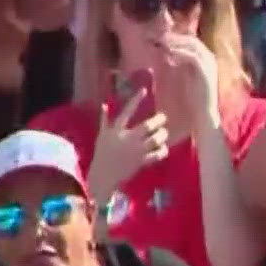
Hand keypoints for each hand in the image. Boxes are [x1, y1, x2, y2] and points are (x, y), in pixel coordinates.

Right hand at [86, 88, 168, 205]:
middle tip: (163, 118)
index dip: (135, 100)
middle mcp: (126, 139)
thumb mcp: (102, 136)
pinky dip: (163, 151)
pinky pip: (157, 154)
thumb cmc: (102, 154)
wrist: (103, 175)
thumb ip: (104, 120)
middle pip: (147, 126)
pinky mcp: (141, 161)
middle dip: (158, 121)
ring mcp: (134, 150)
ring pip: (155, 139)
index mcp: (115, 131)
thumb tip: (103, 104)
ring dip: (162, 135)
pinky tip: (163, 149)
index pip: (126, 112)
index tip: (144, 90)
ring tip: (164, 133)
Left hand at [158, 32, 221, 128]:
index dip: (174, 37)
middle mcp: (209, 59)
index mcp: (204, 59)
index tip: (158, 37)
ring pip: (192, 44)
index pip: (190, 41)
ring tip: (161, 42)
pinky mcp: (206, 71)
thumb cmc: (192, 99)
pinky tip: (168, 54)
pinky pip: (193, 56)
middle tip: (157, 37)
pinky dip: (180, 53)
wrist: (203, 114)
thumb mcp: (182, 77)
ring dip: (176, 42)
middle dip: (173, 37)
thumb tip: (164, 52)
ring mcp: (209, 64)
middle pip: (191, 39)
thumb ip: (176, 64)